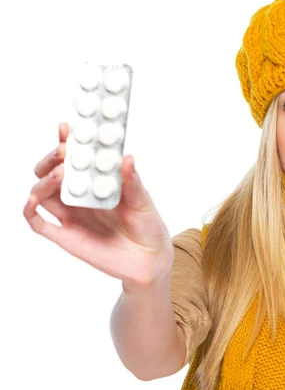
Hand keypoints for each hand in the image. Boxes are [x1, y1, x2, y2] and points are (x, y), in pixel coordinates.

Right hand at [24, 122, 173, 292]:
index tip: (67, 128)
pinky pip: (38, 222)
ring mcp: (70, 215)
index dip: (68, 142)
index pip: (76, 158)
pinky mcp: (65, 236)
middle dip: (52, 159)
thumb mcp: (143, 202)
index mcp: (96, 183)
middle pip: (51, 172)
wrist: (149, 261)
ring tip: (59, 174)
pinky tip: (33, 200)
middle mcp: (79, 196)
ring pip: (41, 193)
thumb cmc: (148, 226)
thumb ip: (132, 182)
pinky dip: (30, 209)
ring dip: (43, 181)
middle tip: (62, 152)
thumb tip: (126, 157)